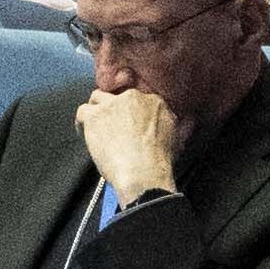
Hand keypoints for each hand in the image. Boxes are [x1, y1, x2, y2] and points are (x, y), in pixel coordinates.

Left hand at [76, 82, 183, 203]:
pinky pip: (82, 111)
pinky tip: (84, 132)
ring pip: (97, 98)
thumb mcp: (179, 140)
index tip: (128, 121)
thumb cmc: (159, 162)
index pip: (137, 97)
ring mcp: (112, 105)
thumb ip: (182, 125)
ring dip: (96, 111)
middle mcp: (133, 98)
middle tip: (111, 126)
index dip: (130, 110)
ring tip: (96, 126)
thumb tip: (188, 121)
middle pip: (117, 96)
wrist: (142, 172)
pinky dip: (82, 122)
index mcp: (154, 100)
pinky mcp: (95, 116)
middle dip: (113, 109)